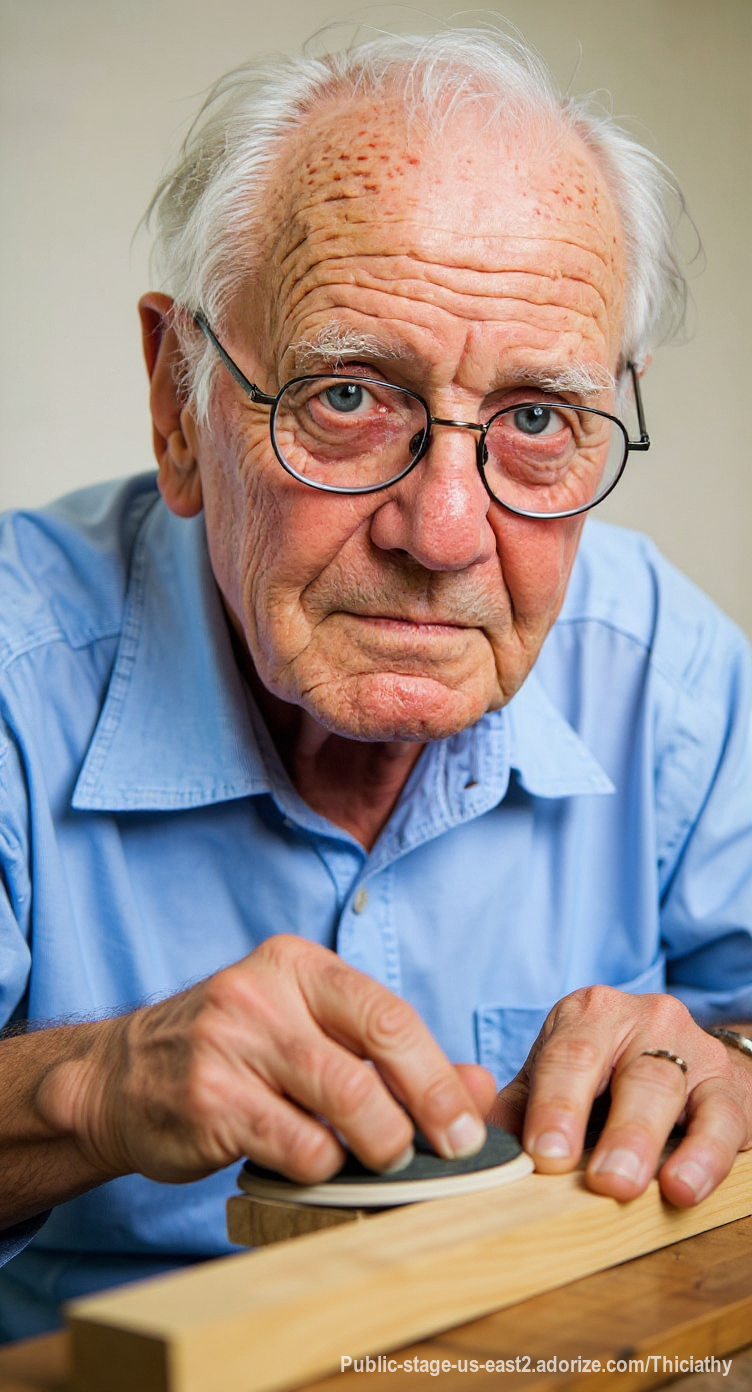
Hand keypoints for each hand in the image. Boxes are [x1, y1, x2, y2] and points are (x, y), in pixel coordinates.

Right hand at [39, 935, 495, 1185]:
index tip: (468, 1127)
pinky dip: (323, 1168)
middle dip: (425, 1110)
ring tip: (381, 1162)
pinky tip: (316, 1167)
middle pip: (371, 1054)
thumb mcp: (305, 1029)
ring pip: (340, 1101)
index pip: (388, 1013)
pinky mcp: (206, 1099)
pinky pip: (294, 1145)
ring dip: (378, 1145)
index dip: (438, 1075)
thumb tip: (479, 1087)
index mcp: (296, 963)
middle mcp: (262, 992)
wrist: (118, 1076)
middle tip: (448, 1153)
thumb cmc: (232, 1054)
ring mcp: (229, 1044)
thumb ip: (387, 1054)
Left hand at [488, 987, 751, 1205]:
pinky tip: (685, 1187)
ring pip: (670, 1092)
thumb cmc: (607, 1077)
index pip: (569, 1054)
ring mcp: (692, 1049)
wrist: (683, 1060)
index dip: (555, 1105)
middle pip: (625, 1072)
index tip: (544, 1154)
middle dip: (610, 1130)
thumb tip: (472, 1140)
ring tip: (627, 1187)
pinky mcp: (732, 1086)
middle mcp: (643, 1019)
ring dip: (647, 1144)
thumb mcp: (557, 1080)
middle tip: (597, 1180)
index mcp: (590, 1014)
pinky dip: (706, 1156)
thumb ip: (518, 1106)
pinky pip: (724, 1118)